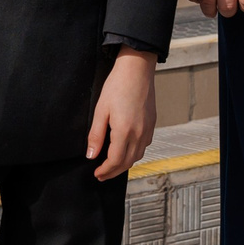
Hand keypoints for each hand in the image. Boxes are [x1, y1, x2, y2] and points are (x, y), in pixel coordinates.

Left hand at [88, 47, 157, 178]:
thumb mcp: (101, 110)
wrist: (137, 69)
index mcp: (125, 131)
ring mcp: (148, 128)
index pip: (115, 161)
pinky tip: (126, 149)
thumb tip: (91, 155)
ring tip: (113, 165)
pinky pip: (144, 145)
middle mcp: (139, 133)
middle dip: (114, 172)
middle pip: (127, 162)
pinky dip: (134, 153)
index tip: (96, 174)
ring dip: (125, 164)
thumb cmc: (117, 86)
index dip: (105, 171)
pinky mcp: (152, 123)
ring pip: (137, 156)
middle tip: (102, 175)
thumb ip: (96, 135)